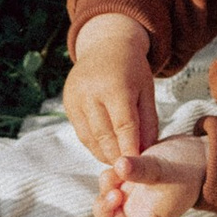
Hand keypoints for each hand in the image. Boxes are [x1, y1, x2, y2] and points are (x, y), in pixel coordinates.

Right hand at [64, 19, 159, 168]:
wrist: (105, 46)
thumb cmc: (132, 70)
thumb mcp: (146, 91)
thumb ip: (148, 122)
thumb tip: (145, 153)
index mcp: (115, 86)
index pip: (124, 126)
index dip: (131, 149)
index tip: (139, 168)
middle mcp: (91, 92)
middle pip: (105, 135)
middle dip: (118, 156)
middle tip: (130, 171)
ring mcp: (76, 98)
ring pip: (90, 138)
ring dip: (105, 154)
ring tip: (119, 163)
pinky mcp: (67, 103)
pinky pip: (82, 133)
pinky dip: (94, 145)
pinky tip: (106, 151)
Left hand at [97, 136, 207, 216]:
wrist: (196, 155)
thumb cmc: (186, 168)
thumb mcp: (164, 168)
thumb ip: (142, 168)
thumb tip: (119, 165)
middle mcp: (140, 211)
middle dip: (104, 210)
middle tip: (114, 193)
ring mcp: (134, 197)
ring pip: (107, 202)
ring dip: (105, 188)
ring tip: (116, 171)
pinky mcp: (131, 182)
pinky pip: (110, 184)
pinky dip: (109, 175)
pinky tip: (119, 163)